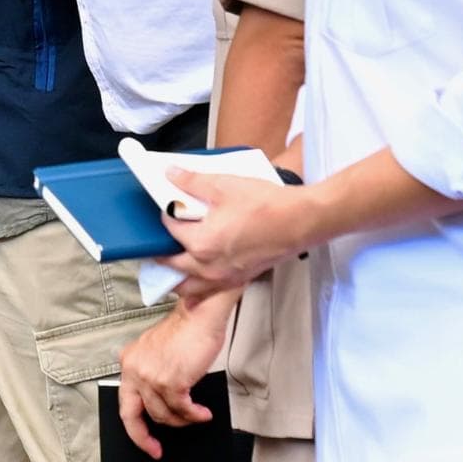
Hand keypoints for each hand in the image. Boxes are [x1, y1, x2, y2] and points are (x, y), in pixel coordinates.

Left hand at [117, 290, 237, 459]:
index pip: (125, 404)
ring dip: (181, 421)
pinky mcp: (171, 380)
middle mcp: (134, 369)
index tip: (145, 443)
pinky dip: (194, 416)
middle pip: (133, 415)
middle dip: (144, 438)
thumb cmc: (187, 332)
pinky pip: (182, 410)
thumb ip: (156, 379)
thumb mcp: (159, 355)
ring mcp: (151, 376)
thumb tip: (166, 410)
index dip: (134, 428)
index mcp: (129, 362)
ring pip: (163, 415)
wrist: (200, 314)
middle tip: (156, 450)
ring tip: (196, 417)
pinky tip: (203, 414)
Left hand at [159, 165, 317, 300]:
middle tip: (160, 238)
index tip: (168, 205)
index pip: (169, 230)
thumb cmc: (266, 206)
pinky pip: (211, 287)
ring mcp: (226, 277)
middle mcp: (210, 267)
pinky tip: (203, 266)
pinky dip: (201, 281)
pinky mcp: (241, 278)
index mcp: (201, 244)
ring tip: (175, 258)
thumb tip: (170, 174)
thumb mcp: (222, 185)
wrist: (301, 221)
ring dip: (178, 274)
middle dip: (163, 251)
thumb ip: (191, 181)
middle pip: (173, 265)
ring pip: (191, 285)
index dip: (166, 213)